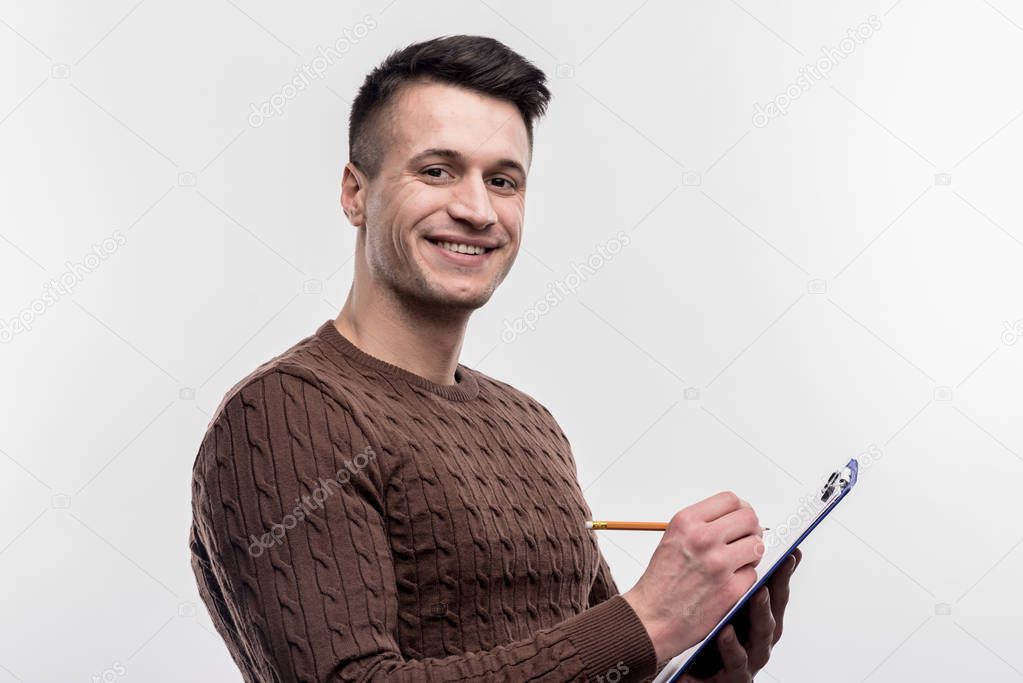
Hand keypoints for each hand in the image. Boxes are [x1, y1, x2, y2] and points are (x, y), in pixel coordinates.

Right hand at [623, 492, 765, 661]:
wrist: (651, 618)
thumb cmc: (661, 581)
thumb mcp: (673, 538)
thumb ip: (702, 524)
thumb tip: (735, 517)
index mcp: (686, 522)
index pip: (730, 500)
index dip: (740, 509)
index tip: (740, 519)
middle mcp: (703, 538)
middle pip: (749, 518)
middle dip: (751, 529)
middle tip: (745, 540)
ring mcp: (718, 564)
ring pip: (757, 546)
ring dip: (751, 554)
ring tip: (737, 562)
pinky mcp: (730, 589)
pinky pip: (753, 574)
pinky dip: (744, 578)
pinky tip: (728, 583)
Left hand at [677, 549, 801, 681]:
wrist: (680, 654)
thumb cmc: (705, 622)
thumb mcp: (721, 594)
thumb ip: (735, 570)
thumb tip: (749, 536)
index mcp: (758, 611)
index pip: (776, 586)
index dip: (784, 569)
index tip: (790, 550)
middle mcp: (760, 632)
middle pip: (776, 607)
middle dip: (777, 588)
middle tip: (776, 564)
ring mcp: (751, 653)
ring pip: (762, 633)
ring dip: (761, 613)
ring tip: (757, 593)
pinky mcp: (735, 673)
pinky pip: (735, 659)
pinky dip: (732, 645)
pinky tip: (724, 631)